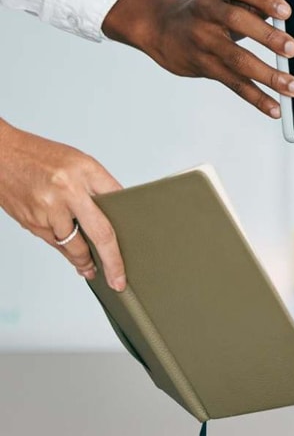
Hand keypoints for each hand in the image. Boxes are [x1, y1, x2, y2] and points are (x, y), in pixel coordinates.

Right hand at [0, 120, 124, 289]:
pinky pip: (54, 242)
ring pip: (73, 245)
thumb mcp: (78, 162)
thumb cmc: (40, 156)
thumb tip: (117, 212)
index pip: (117, 204)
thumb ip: (99, 186)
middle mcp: (67, 191)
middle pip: (99, 234)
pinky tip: (73, 257)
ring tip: (92, 270)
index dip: (129, 223)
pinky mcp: (31, 221)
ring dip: (84, 261)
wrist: (0, 154)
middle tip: (118, 280)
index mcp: (84, 172)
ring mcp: (47, 209)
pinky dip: (65, 251)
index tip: (137, 243)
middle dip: (111, 262)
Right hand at [102, 0, 293, 118]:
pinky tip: (276, 109)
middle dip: (267, 36)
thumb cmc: (218, 11)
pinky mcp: (204, 66)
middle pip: (237, 22)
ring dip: (267, 75)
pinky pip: (233, 83)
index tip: (287, 10)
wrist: (164, 29)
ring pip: (237, 59)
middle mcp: (207, 12)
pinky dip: (256, 97)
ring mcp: (203, 40)